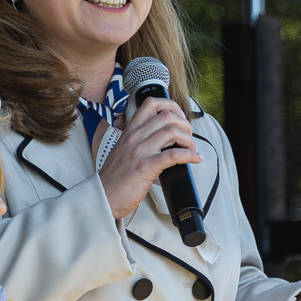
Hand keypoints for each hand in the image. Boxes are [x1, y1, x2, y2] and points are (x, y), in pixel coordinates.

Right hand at [96, 95, 202, 219]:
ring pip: (172, 132)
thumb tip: (163, 141)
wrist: (104, 196)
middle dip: (184, 124)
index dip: (171, 106)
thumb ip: (139, 142)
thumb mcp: (123, 151)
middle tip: (188, 135)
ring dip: (188, 139)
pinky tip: (195, 158)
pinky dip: (190, 155)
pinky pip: (174, 155)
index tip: (179, 116)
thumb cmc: (114, 178)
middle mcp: (134, 137)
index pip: (151, 104)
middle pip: (166, 116)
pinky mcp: (146, 167)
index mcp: (129, 131)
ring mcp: (140, 151)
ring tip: (192, 148)